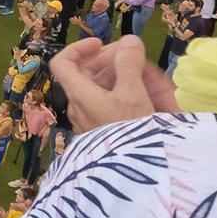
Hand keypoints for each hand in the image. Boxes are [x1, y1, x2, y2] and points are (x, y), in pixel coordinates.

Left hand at [49, 34, 179, 131]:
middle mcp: (79, 106)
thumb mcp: (133, 95)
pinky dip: (128, 95)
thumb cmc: (131, 132)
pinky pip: (111, 105)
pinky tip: (151, 97)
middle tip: (139, 60)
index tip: (103, 44)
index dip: (80, 48)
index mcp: (79, 94)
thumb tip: (128, 41)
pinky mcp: (103, 130)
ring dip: (126, 77)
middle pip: (88, 73)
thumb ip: (129, 64)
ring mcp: (90, 119)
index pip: (63, 62)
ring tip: (153, 79)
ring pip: (103, 89)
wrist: (134, 176)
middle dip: (114, 62)